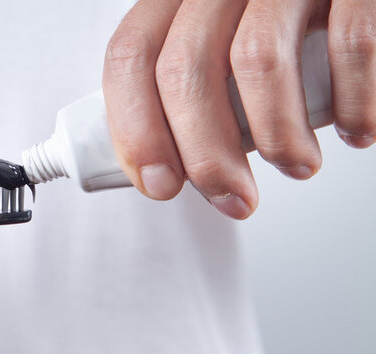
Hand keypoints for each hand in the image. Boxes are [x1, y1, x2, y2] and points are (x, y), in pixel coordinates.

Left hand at [103, 0, 372, 218]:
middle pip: (184, 66)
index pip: (130, 54)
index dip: (136, 128)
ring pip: (257, 60)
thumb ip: (194, 86)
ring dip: (278, 137)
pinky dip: (353, 103)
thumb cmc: (290, 26)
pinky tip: (356, 128)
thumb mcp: (224, 42)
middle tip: (231, 196)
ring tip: (297, 164)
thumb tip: (168, 164)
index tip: (158, 182)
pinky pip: (350, 44)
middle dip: (204, 154)